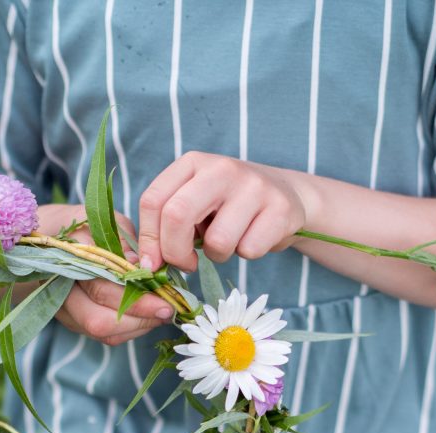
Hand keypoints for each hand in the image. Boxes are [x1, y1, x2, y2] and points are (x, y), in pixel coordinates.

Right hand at [34, 204, 174, 345]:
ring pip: (105, 334)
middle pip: (99, 322)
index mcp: (65, 265)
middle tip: (168, 309)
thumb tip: (140, 267)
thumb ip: (120, 243)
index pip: (101, 291)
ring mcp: (68, 313)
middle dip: (140, 319)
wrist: (49, 240)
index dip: (136, 300)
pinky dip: (132, 327)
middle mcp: (62, 295)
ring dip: (139, 326)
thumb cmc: (81, 227)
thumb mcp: (101, 223)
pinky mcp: (77, 323)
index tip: (165, 299)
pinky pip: (107, 336)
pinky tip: (146, 313)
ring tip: (161, 310)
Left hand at [136, 152, 310, 271]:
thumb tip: (148, 264)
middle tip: (186, 264)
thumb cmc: (230, 207)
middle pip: (177, 215)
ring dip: (218, 255)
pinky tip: (253, 237)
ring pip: (217, 241)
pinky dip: (247, 254)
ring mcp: (253, 186)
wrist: (287, 195)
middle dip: (174, 252)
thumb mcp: (196, 204)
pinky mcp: (280, 208)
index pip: (153, 200)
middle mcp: (221, 168)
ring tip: (228, 242)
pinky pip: (249, 250)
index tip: (153, 263)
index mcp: (192, 163)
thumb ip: (169, 225)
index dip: (148, 239)